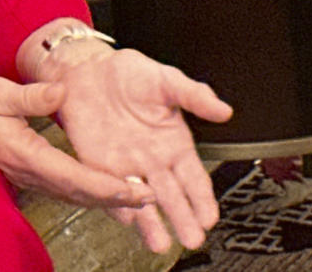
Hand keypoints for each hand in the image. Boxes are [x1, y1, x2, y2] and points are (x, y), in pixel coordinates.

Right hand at [0, 75, 156, 211]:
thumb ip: (30, 96)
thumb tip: (60, 93)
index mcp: (23, 151)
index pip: (73, 176)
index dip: (106, 186)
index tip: (133, 189)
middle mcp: (25, 168)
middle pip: (77, 193)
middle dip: (115, 199)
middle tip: (149, 199)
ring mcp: (23, 172)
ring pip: (70, 194)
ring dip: (102, 197)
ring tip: (133, 196)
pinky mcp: (20, 168)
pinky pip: (58, 187)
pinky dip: (83, 190)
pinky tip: (96, 186)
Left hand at [45, 46, 232, 252]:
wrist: (87, 68)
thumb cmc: (129, 75)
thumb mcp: (166, 79)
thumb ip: (194, 95)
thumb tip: (223, 109)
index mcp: (174, 143)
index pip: (194, 178)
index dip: (203, 198)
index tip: (209, 216)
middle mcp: (153, 160)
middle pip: (172, 196)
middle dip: (183, 219)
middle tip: (192, 238)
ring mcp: (127, 165)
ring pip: (142, 200)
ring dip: (151, 223)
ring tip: (160, 243)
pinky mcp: (99, 164)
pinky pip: (109, 188)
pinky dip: (116, 204)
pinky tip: (125, 216)